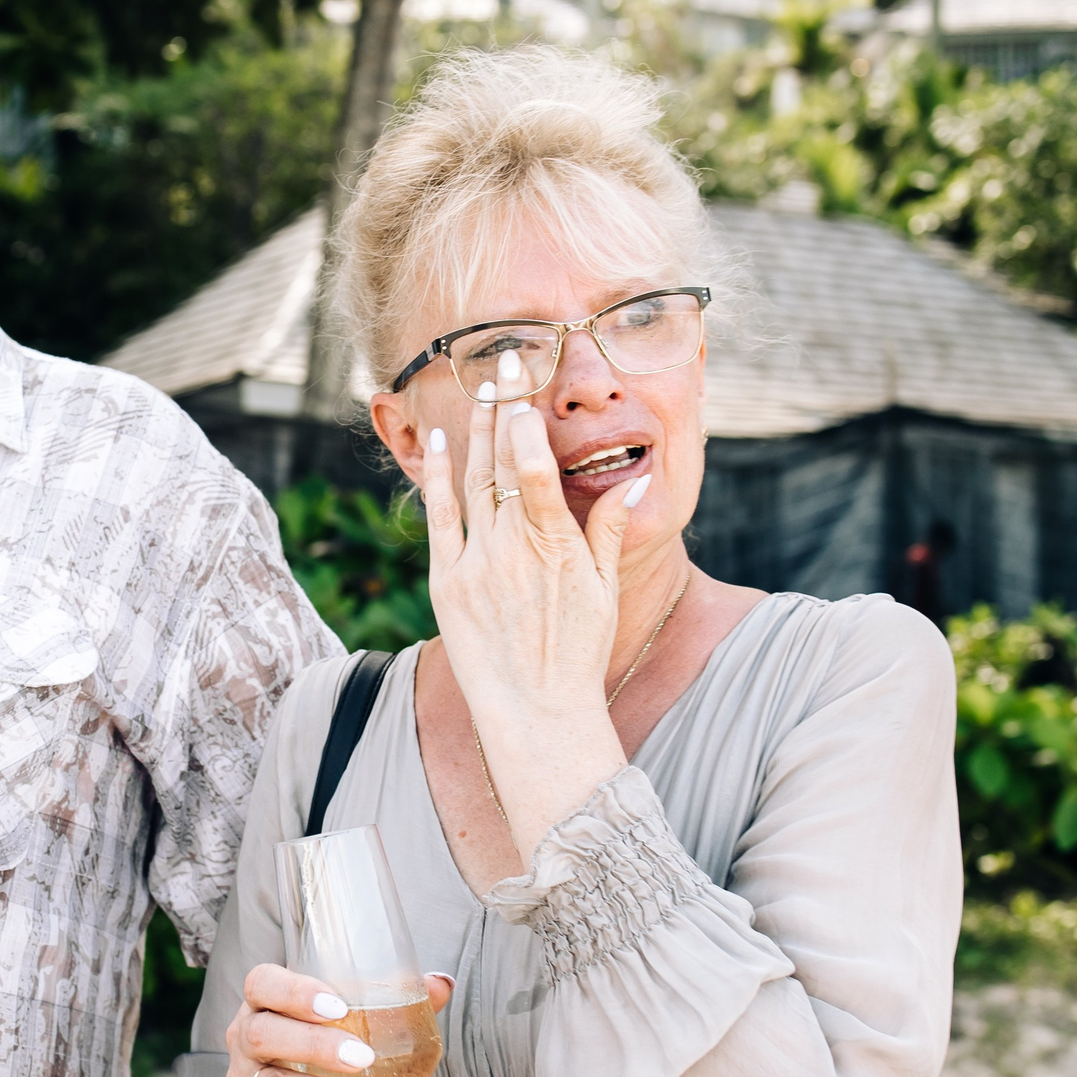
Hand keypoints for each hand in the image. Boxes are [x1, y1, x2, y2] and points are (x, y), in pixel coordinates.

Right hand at [222, 964, 454, 1076]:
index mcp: (262, 1003)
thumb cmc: (317, 1051)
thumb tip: (442, 983)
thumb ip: (389, 998)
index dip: (294, 992)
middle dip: (315, 1044)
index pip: (260, 983)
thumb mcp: (343, 1021)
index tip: (338, 1006)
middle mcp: (245, 1040)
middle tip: (364, 1055)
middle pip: (263, 1035)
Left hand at [419, 362, 642, 853]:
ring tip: (475, 391)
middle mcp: (512, 548)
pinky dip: (437, 477)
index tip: (521, 384)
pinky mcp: (448, 582)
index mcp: (556, 544)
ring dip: (471, 432)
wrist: (535, 713)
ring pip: (470, 482)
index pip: (536, 467)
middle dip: (498, 408)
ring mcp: (476, 563)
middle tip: (498, 364)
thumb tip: (638, 476)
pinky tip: (439, 441)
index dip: (524, 421)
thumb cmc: (578, 652)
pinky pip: (439, 517)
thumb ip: (613, 527)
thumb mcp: (606, 588)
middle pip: (501, 463)